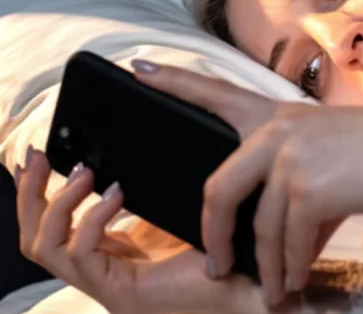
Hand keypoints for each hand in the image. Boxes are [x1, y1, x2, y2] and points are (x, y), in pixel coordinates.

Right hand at [15, 149, 269, 313]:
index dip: (44, 193)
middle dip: (31, 194)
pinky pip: (81, 253)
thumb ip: (152, 185)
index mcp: (117, 250)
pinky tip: (114, 194)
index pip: (61, 226)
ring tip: (83, 173)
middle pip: (38, 238)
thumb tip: (131, 143)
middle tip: (36, 155)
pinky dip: (92, 219)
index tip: (46, 156)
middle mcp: (105, 269)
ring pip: (46, 248)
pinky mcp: (121, 292)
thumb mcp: (177, 204)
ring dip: (56, 204)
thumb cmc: (227, 242)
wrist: (257, 280)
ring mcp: (109, 284)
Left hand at [134, 62, 362, 307]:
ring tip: (273, 291)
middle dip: (211, 235)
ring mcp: (291, 157)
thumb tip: (286, 247)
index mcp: (279, 115)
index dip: (176, 82)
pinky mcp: (310, 187)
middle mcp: (276, 131)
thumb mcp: (333, 157)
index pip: (217, 93)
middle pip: (218, 188)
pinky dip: (291, 268)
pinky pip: (289, 241)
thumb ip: (300, 192)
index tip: (139, 70)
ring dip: (267, 267)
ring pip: (260, 228)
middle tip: (214, 265)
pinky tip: (296, 282)